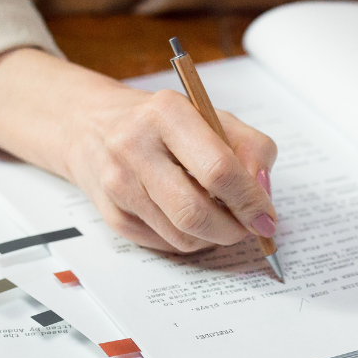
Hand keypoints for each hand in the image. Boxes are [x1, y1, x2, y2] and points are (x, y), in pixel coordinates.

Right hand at [0, 48, 278, 252]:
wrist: (90, 125)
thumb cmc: (162, 124)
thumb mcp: (211, 117)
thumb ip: (249, 148)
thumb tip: (264, 194)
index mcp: (167, 113)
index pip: (219, 169)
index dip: (250, 201)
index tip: (267, 218)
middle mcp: (135, 145)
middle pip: (195, 212)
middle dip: (233, 230)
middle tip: (248, 229)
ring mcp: (118, 182)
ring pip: (181, 236)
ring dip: (213, 238)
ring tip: (221, 220)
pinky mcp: (110, 213)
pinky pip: (163, 244)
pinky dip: (188, 241)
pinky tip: (190, 220)